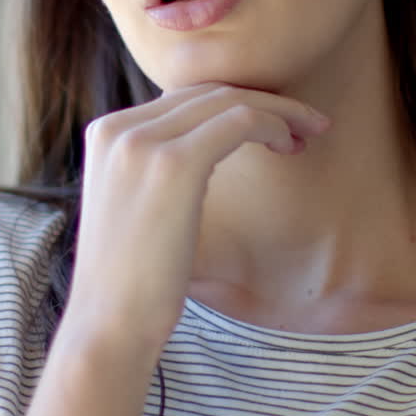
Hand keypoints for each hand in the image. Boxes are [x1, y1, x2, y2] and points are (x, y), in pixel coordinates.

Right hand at [60, 83, 330, 362]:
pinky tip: (289, 145)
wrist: (110, 323)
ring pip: (228, 101)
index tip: (273, 124)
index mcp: (105, 132)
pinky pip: (239, 122)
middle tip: (307, 124)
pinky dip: (272, 125)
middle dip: (263, 101)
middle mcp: (119, 127)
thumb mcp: (134, 204)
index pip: (182, 98)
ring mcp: (143, 142)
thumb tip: (204, 146)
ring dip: (277, 111)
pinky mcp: (174, 164)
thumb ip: (154, 166)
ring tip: (309, 134)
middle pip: (207, 92)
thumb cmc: (131, 278)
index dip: (234, 103)